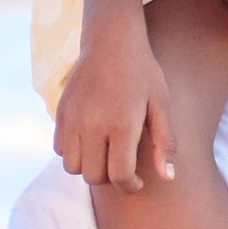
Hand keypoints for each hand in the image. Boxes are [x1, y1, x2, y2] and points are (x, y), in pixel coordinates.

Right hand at [52, 14, 176, 192]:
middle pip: (94, 176)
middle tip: (122, 166)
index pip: (119, 176)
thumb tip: (168, 178)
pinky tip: (90, 140)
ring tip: (105, 154)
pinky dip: (74, 152)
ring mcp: (73, 119)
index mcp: (122, 124)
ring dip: (89, 167)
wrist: (111, 41)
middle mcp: (93, 124)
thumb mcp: (162, 105)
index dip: (130, 186)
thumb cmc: (143, 74)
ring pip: (73, 167)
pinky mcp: (61, 113)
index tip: (137, 182)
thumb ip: (166, 143)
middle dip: (110, 178)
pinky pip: (60, 150)